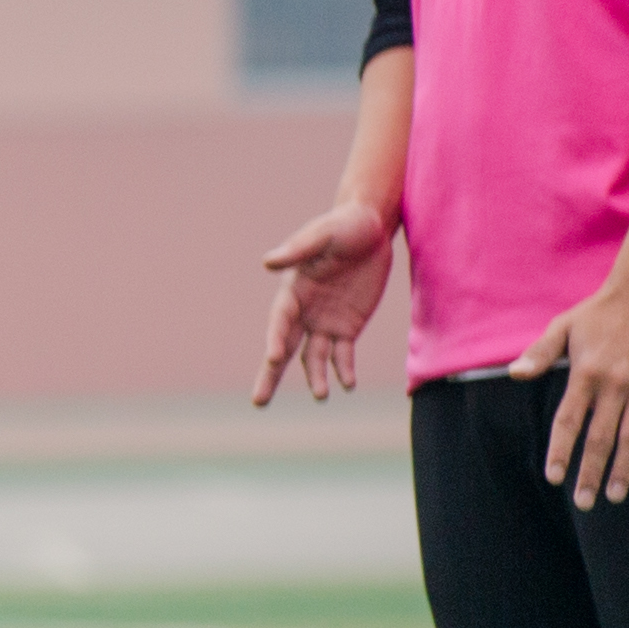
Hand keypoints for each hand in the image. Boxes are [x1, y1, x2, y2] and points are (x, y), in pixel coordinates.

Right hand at [252, 198, 397, 407]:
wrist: (370, 228)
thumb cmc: (342, 226)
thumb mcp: (321, 234)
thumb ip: (297, 250)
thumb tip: (267, 262)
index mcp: (292, 291)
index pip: (280, 321)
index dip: (275, 338)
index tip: (274, 356)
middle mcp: (303, 311)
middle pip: (284, 349)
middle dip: (271, 374)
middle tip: (259, 401)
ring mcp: (324, 322)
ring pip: (314, 357)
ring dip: (316, 377)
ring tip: (321, 396)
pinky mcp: (347, 327)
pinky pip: (343, 354)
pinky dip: (344, 370)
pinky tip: (348, 385)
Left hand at [513, 266, 628, 506]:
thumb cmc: (598, 312)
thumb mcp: (562, 327)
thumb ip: (538, 354)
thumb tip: (514, 375)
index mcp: (584, 374)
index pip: (568, 421)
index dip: (560, 451)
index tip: (553, 477)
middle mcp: (614, 385)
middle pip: (599, 438)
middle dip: (591, 473)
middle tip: (583, 502)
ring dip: (624, 469)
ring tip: (614, 497)